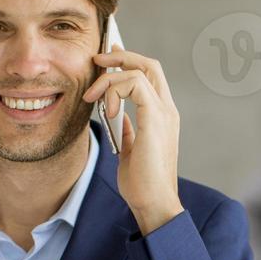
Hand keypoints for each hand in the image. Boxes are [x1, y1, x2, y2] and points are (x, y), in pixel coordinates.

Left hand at [84, 48, 182, 234]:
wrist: (154, 203)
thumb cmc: (143, 184)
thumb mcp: (131, 151)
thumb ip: (128, 131)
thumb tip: (119, 117)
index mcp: (162, 116)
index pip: (150, 76)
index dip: (128, 62)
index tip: (106, 60)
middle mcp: (167, 110)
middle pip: (149, 64)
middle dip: (121, 56)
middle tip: (98, 59)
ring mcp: (164, 113)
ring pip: (139, 71)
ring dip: (110, 78)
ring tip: (93, 97)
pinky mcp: (155, 119)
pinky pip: (135, 85)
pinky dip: (116, 91)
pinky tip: (107, 110)